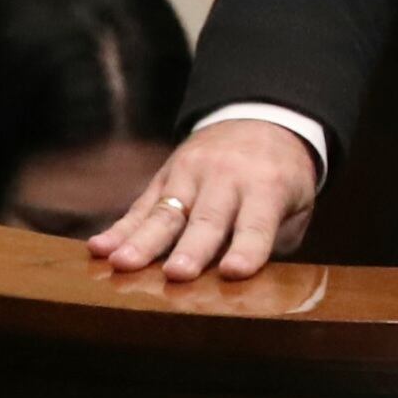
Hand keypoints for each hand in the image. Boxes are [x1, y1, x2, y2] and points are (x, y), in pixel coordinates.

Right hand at [88, 120, 316, 280]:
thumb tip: (248, 279)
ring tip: (123, 264)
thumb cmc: (280, 176)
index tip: (234, 272)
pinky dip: (120, 229)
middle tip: (176, 274)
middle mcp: (226, 177)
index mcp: (267, 185)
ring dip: (143, 241)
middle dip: (191, 248)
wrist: (260, 119)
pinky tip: (99, 248)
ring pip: (165, 212)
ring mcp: (191, 174)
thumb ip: (276, 238)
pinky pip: (141, 206)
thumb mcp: (297, 201)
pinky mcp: (165, 177)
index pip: (257, 222)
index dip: (247, 247)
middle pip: (207, 218)